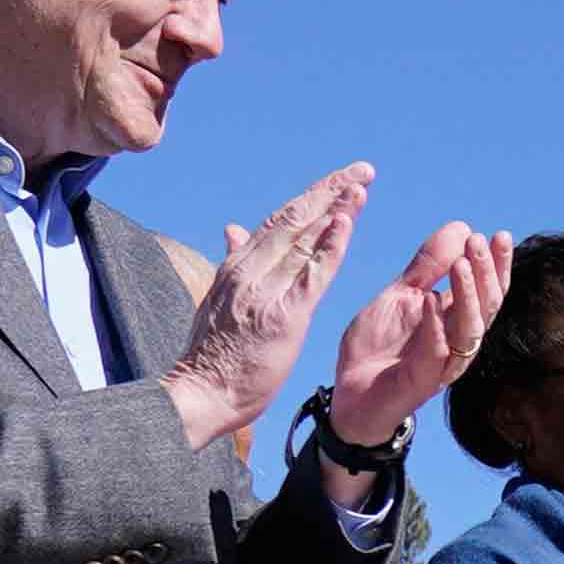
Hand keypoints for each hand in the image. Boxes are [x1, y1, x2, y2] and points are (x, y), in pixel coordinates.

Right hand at [166, 164, 373, 451]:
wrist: (200, 393)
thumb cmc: (214, 356)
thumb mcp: (219, 299)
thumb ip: (233, 262)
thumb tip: (233, 228)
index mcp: (238, 267)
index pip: (279, 221)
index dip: (311, 198)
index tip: (338, 181)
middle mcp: (250, 270)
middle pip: (295, 219)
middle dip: (330, 191)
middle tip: (363, 170)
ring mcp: (266, 290)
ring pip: (305, 238)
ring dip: (336, 209)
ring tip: (362, 185)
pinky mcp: (283, 314)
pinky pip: (312, 273)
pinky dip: (330, 245)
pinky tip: (346, 222)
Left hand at [317, 220, 514, 453]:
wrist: (349, 395)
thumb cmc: (378, 347)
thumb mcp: (400, 295)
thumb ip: (428, 266)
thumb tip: (461, 228)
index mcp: (456, 322)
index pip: (488, 292)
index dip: (497, 265)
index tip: (498, 235)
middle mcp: (457, 343)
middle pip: (487, 308)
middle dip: (486, 273)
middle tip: (480, 241)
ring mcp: (442, 364)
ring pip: (469, 330)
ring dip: (468, 295)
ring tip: (462, 263)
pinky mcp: (421, 382)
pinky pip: (435, 352)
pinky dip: (435, 326)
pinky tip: (431, 300)